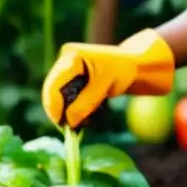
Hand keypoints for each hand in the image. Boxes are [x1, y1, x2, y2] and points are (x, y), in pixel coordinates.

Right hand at [42, 29, 174, 128]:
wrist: (134, 64)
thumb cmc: (122, 70)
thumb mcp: (104, 87)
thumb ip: (85, 103)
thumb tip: (68, 122)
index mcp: (71, 57)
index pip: (54, 85)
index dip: (53, 106)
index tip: (61, 125)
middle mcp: (65, 61)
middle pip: (52, 91)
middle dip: (60, 110)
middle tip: (69, 129)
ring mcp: (67, 69)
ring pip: (59, 96)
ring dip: (68, 110)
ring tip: (84, 120)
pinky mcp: (72, 78)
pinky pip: (67, 96)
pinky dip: (75, 107)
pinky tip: (88, 112)